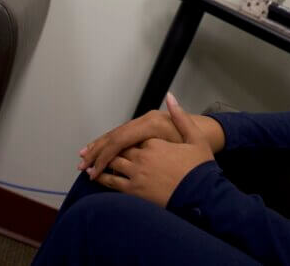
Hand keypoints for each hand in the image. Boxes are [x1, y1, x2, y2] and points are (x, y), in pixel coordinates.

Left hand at [96, 93, 215, 206]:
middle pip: (117, 149)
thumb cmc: (199, 167)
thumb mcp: (195, 137)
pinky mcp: (136, 190)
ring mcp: (137, 173)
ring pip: (113, 165)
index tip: (107, 141)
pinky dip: (104, 179)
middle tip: (86, 155)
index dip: (116, 139)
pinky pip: (114, 183)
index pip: (129, 136)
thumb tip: (170, 96)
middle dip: (101, 151)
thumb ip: (180, 115)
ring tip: (88, 166)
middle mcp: (142, 156)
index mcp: (154, 140)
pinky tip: (96, 178)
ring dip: (99, 164)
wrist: (203, 194)